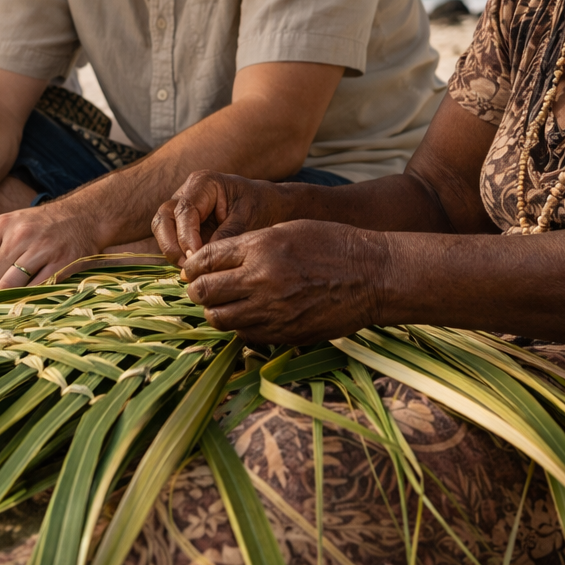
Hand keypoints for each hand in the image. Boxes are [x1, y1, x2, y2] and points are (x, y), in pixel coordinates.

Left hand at [0, 199, 105, 292]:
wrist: (82, 216)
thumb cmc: (40, 225)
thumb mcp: (11, 224)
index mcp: (1, 225)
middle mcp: (19, 235)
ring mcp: (41, 249)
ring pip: (7, 286)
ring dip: (4, 299)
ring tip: (6, 301)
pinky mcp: (61, 262)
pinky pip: (34, 289)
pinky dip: (27, 299)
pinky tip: (26, 299)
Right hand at [152, 171, 290, 264]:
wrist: (270, 206)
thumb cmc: (261, 207)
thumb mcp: (248, 220)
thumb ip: (225, 236)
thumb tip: (203, 260)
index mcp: (203, 183)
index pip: (185, 210)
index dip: (186, 237)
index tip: (195, 258)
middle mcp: (187, 193)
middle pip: (164, 217)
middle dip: (171, 244)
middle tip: (187, 267)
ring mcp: (183, 209)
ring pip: (162, 229)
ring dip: (171, 251)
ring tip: (189, 270)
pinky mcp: (184, 226)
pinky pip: (171, 240)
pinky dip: (178, 255)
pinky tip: (192, 269)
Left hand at [182, 221, 390, 344]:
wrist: (373, 275)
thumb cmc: (331, 244)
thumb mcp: (286, 229)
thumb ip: (248, 245)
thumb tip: (211, 261)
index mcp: (260, 248)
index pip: (205, 260)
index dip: (192, 266)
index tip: (191, 270)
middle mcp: (261, 280)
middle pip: (204, 292)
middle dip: (197, 290)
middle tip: (201, 288)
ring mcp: (273, 311)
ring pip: (220, 319)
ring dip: (216, 310)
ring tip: (224, 303)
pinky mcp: (286, 334)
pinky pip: (246, 335)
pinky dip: (240, 326)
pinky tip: (249, 315)